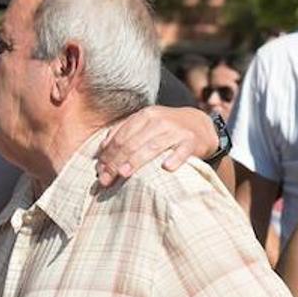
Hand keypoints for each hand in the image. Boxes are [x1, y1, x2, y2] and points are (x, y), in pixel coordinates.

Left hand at [95, 106, 215, 185]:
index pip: (120, 137)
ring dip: (136, 161)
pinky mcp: (191, 141)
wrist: (199, 124)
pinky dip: (175, 158)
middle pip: (132, 143)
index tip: (99, 172)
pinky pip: (182, 151)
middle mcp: (158, 120)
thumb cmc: (165, 129)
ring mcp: (175, 130)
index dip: (107, 155)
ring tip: (123, 173)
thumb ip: (123, 133)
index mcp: (144, 116)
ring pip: (152, 146)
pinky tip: (166, 168)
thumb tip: (101, 150)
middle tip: (106, 180)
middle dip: (116, 162)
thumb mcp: (145, 124)